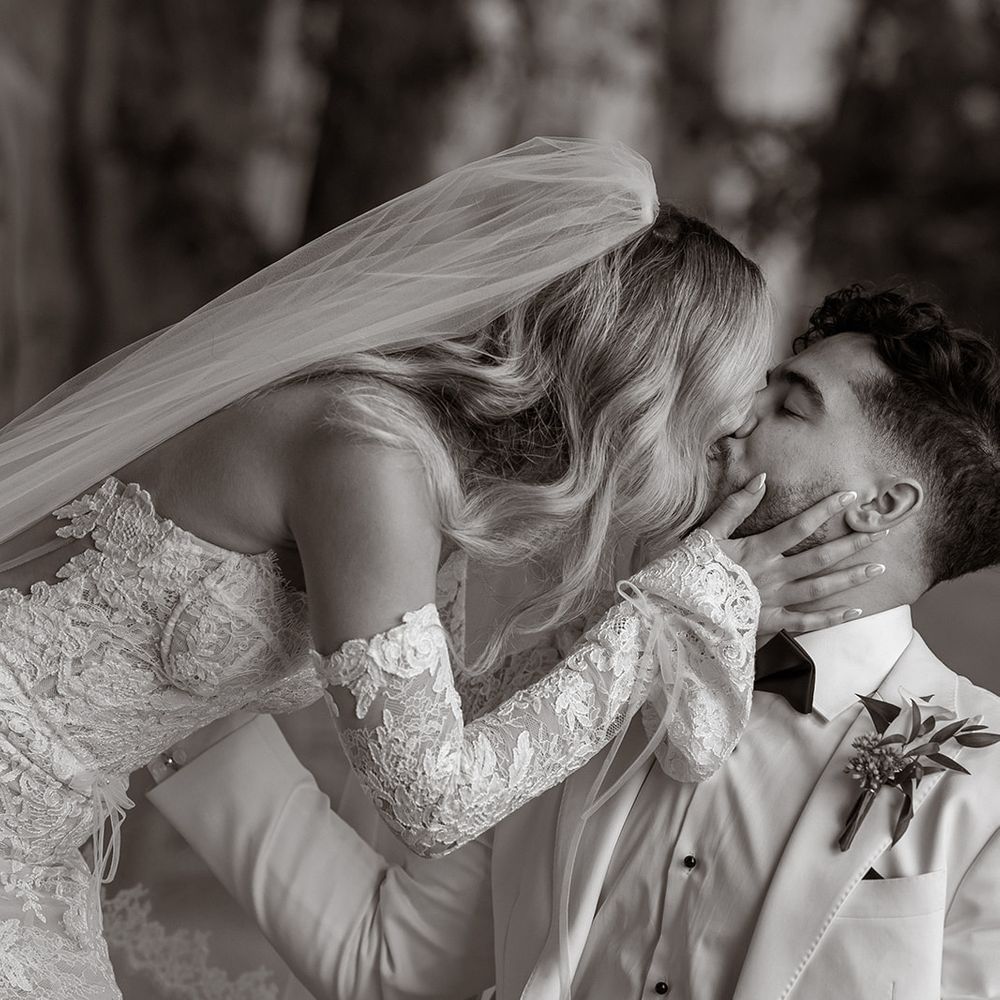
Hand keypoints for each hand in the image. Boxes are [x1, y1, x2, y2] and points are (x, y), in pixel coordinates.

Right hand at [702, 473, 888, 641]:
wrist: (680, 614)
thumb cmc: (689, 571)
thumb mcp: (705, 534)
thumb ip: (734, 507)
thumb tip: (761, 478)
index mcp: (756, 550)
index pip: (798, 526)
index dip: (825, 510)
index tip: (851, 496)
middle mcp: (772, 574)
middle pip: (820, 558)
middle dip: (853, 544)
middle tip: (883, 532)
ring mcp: (774, 601)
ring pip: (820, 589)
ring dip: (851, 578)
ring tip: (879, 568)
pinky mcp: (770, 623)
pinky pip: (807, 622)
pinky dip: (832, 618)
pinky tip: (855, 611)